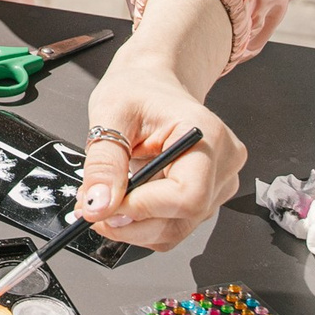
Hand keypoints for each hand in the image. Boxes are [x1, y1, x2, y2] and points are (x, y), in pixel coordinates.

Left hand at [74, 55, 245, 250]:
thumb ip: (104, 162)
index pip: (188, 194)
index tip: (103, 207)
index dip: (143, 208)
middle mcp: (223, 163)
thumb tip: (99, 204)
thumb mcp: (110, 114)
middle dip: (130, 222)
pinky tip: (122, 204)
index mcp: (207, 135)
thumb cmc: (138, 90)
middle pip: (183, 218)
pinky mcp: (207, 197)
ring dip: (133, 226)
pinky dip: (143, 224)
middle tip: (91, 210)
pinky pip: (175, 226)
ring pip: (177, 229)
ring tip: (103, 204)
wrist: (152, 84)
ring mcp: (219, 183)